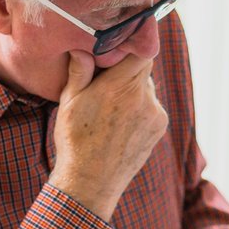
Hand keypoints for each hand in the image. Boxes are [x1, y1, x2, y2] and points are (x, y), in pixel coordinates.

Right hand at [49, 50, 167, 220]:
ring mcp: (155, 114)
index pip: (140, 50)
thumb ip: (79, 71)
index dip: (131, 45)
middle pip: (143, 68)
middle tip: (106, 80)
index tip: (117, 48)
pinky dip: (139, 107)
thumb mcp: (69, 102)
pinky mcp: (159, 128)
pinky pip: (151, 107)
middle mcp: (143, 98)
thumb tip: (83, 48)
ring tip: (110, 107)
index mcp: (120, 87)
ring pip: (146, 88)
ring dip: (132, 90)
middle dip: (126, 69)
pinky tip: (120, 122)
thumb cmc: (75, 141)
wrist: (91, 182)